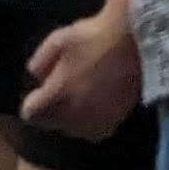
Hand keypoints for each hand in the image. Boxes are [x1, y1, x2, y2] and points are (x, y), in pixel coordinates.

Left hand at [20, 7, 140, 139]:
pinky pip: (98, 131)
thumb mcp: (58, 41)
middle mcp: (76, 114)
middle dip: (51, 113)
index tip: (39, 93)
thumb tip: (37, 77)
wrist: (137, 43)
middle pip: (53, 125)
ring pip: (76, 131)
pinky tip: (96, 106)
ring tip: (78, 100)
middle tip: (59, 94)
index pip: (32, 114)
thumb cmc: (94, 38)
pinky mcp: (119, 119)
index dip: (33, 103)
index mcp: (58, 94)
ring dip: (72, 120)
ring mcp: (99, 119)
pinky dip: (93, 122)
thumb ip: (41, 61)